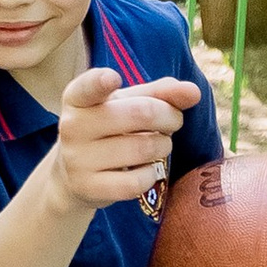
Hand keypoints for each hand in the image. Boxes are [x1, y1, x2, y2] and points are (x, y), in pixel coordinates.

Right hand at [48, 65, 200, 214]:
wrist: (72, 176)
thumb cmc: (108, 130)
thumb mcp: (126, 104)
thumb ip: (160, 93)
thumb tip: (193, 92)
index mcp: (78, 98)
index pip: (87, 87)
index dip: (101, 82)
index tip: (113, 78)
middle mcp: (72, 126)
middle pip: (140, 113)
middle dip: (169, 117)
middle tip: (173, 122)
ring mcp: (77, 159)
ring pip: (143, 148)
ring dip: (163, 146)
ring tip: (158, 146)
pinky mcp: (88, 188)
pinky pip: (136, 181)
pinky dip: (152, 174)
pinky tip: (147, 170)